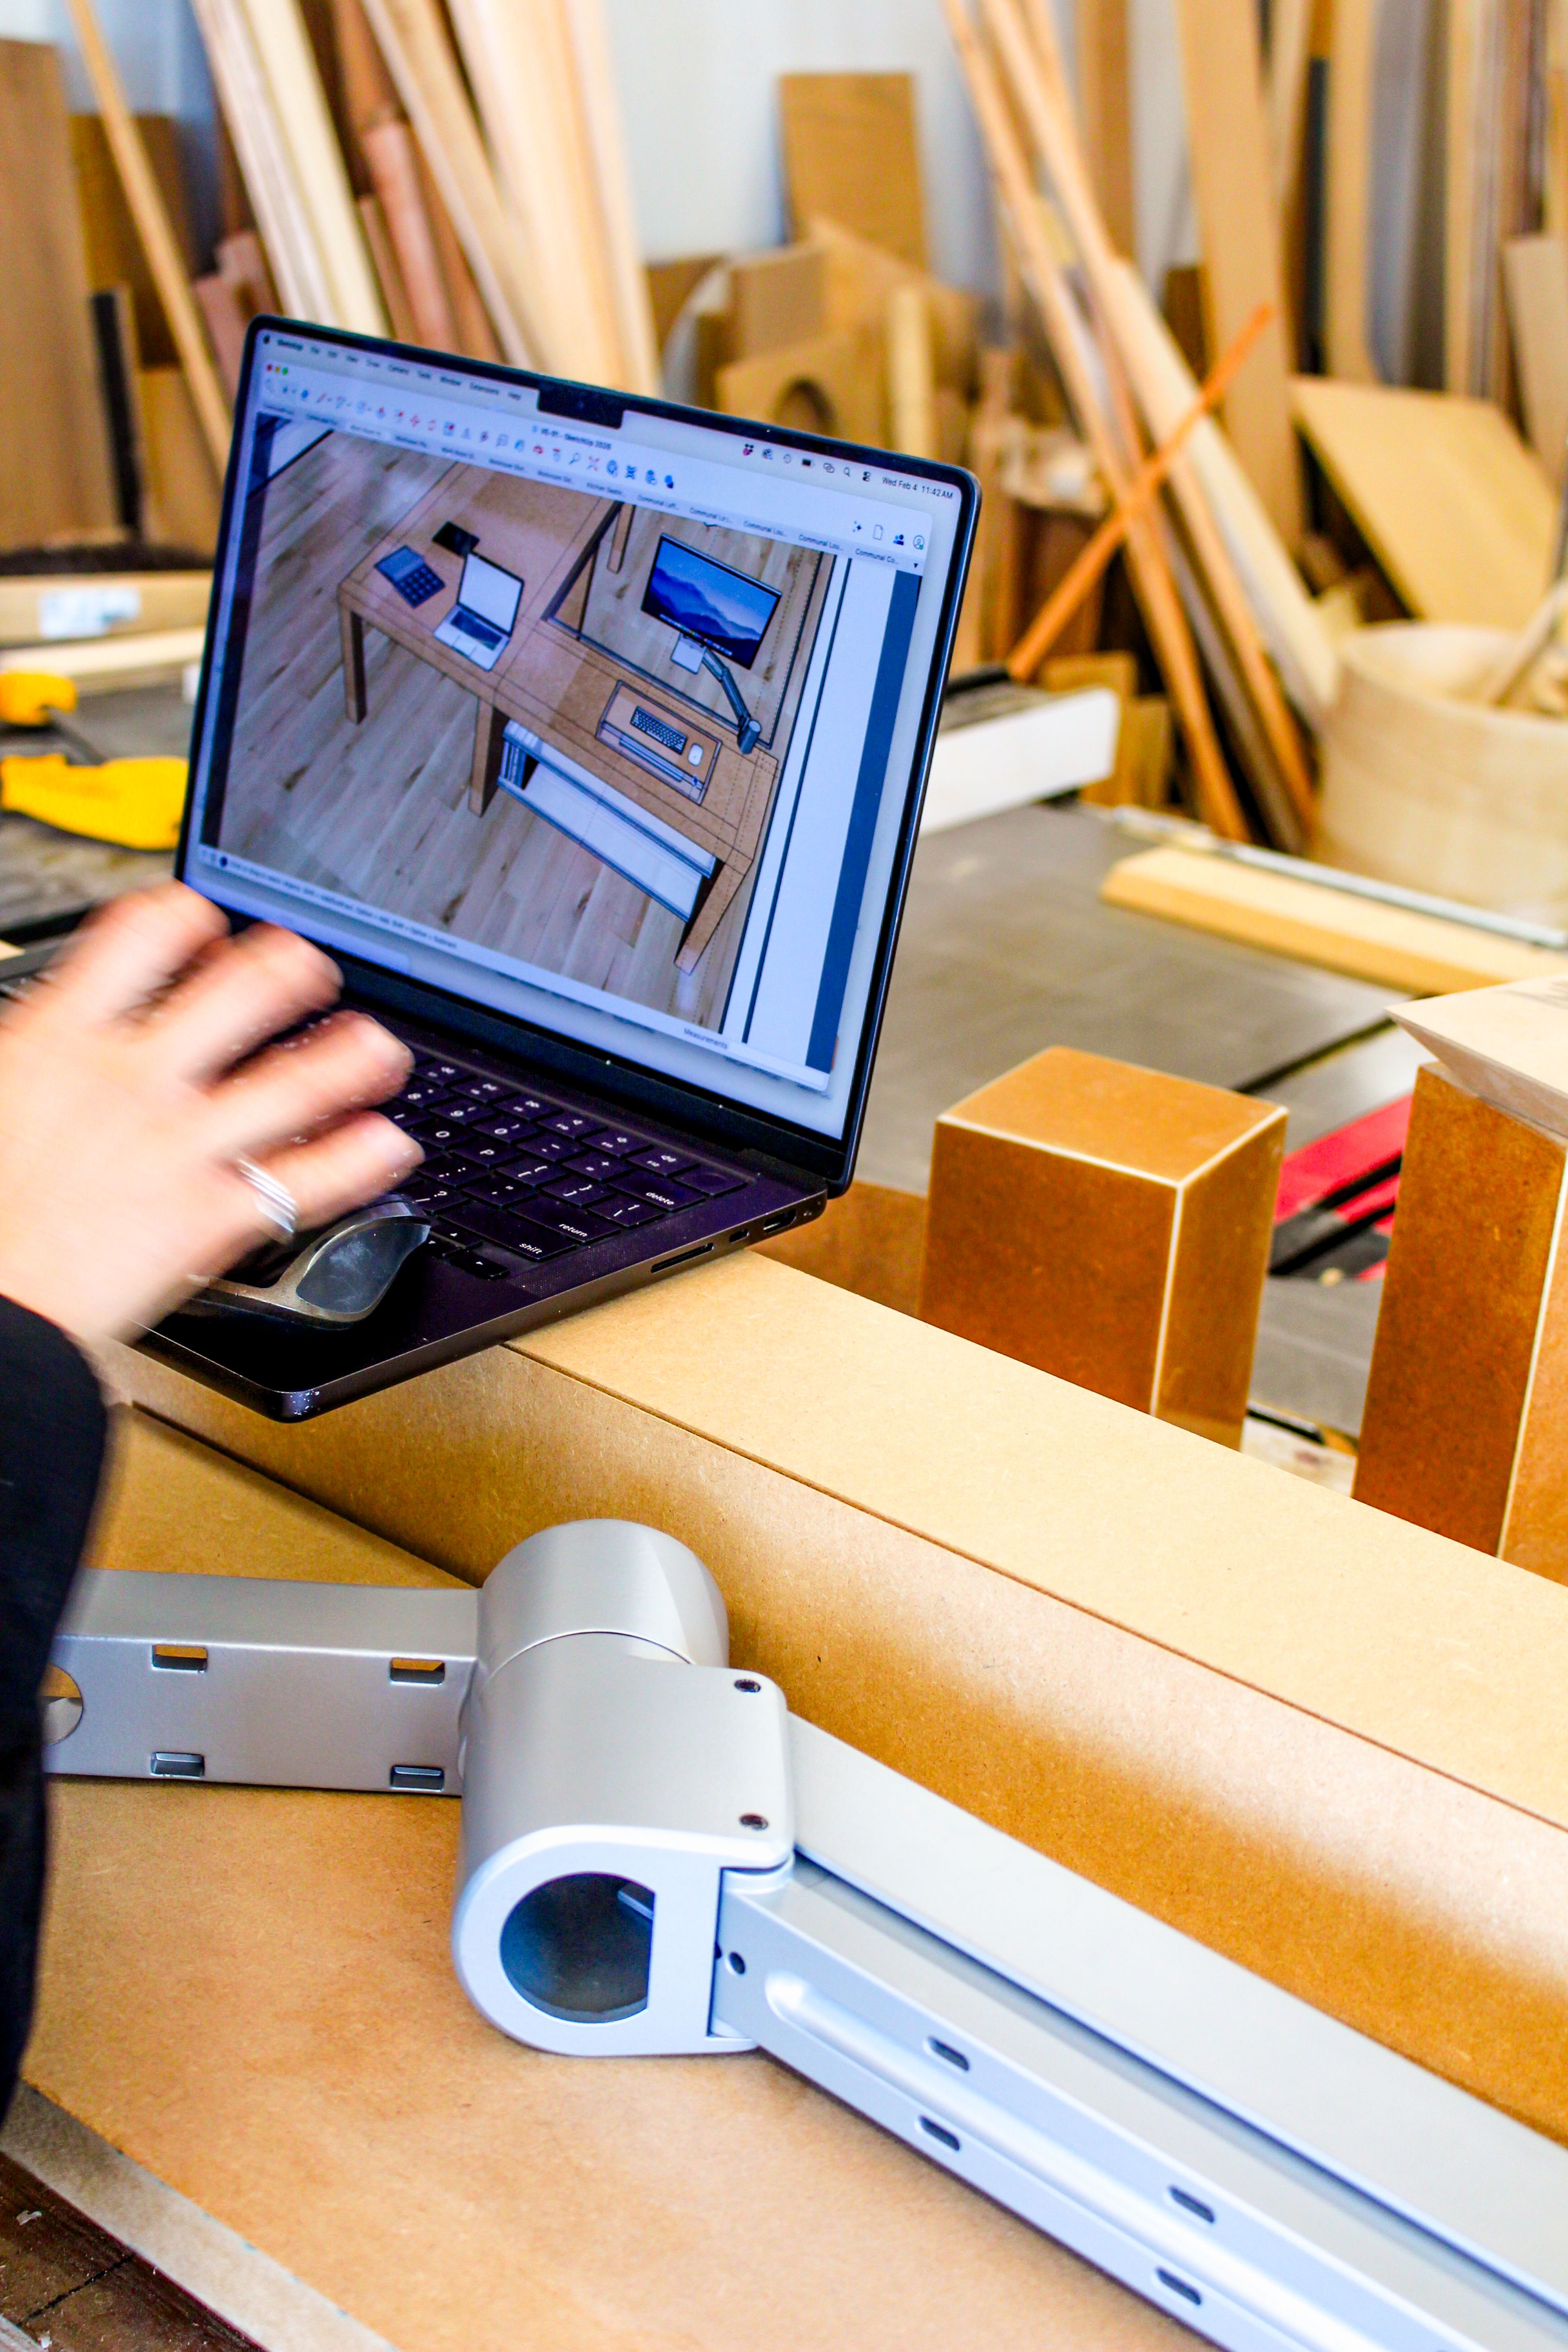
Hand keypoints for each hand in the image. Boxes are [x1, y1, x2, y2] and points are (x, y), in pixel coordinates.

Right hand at [0, 882, 421, 1347]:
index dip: (191, 917)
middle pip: (245, 989)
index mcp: (64, 1038)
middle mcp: (134, 1080)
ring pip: (301, 1082)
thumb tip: (71, 1018)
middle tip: (312, 973)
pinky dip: (364, 1160)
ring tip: (379, 1048)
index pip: (146, 934)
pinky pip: (311, 1182)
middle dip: (295, 970)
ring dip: (354, 1056)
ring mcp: (182, 1148)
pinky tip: (391, 1143)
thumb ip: (47, 1049)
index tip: (211, 925)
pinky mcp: (214, 1219)